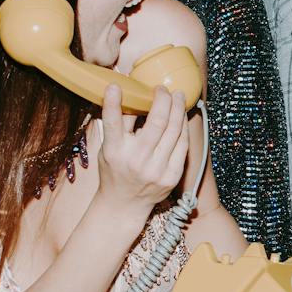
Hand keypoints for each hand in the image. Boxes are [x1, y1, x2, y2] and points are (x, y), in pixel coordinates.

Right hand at [93, 86, 188, 209]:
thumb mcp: (108, 149)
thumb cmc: (115, 170)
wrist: (124, 204)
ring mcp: (156, 169)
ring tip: (177, 96)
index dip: (112, 103)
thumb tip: (130, 94)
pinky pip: (183, 144)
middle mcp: (135, 160)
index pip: (112, 124)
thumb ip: (118, 126)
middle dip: (163, 100)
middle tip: (163, 89)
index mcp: (114, 152)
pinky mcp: (172, 176)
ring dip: (177, 109)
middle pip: (156, 123)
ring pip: (174, 130)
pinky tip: (181, 116)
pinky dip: (183, 127)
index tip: (114, 86)